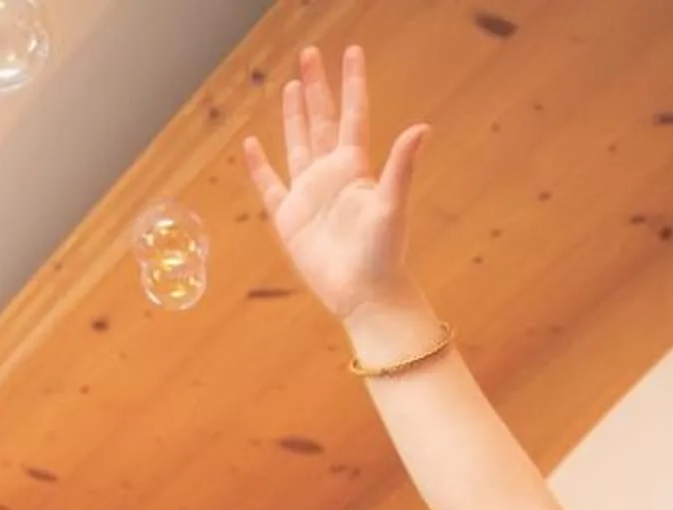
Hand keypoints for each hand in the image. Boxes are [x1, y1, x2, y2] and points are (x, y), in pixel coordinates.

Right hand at [241, 46, 429, 321]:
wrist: (365, 294)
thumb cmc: (384, 254)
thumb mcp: (392, 206)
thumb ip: (401, 166)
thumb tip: (421, 127)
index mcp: (355, 168)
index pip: (352, 114)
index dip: (352, 83)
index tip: (352, 52)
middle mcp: (331, 175)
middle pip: (321, 120)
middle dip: (317, 87)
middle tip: (310, 54)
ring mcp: (309, 195)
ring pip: (298, 144)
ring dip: (294, 115)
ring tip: (291, 86)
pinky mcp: (289, 219)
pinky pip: (270, 185)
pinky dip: (259, 166)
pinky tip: (251, 145)